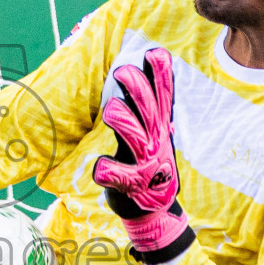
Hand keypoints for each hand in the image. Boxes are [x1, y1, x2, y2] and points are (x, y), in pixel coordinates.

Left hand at [92, 48, 195, 263]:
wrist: (155, 211)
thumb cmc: (149, 164)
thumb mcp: (154, 135)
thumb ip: (149, 105)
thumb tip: (141, 68)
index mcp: (158, 128)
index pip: (164, 95)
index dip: (161, 74)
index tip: (154, 52)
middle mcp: (154, 142)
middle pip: (149, 109)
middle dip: (137, 88)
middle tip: (121, 71)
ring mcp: (144, 164)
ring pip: (134, 137)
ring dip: (122, 120)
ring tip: (111, 110)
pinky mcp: (130, 186)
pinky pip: (118, 176)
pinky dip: (108, 171)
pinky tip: (99, 168)